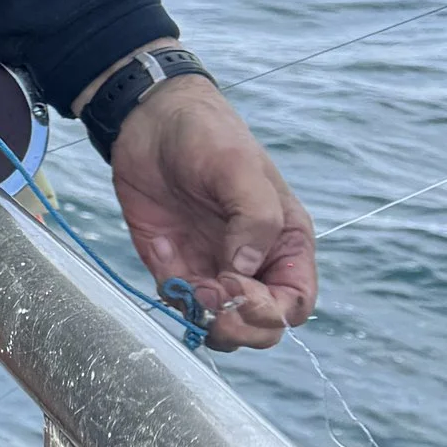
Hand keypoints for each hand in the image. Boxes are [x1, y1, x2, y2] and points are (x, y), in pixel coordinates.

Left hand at [105, 76, 315, 350]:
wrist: (151, 119)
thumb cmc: (209, 136)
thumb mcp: (240, 168)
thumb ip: (254, 219)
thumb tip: (244, 271)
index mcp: (285, 243)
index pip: (295, 304)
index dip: (272, 312)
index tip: (239, 288)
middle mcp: (253, 263)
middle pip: (261, 326)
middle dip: (240, 327)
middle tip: (213, 301)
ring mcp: (213, 267)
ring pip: (219, 322)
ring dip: (204, 317)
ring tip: (187, 281)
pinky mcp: (174, 264)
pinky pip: (179, 301)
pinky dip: (172, 294)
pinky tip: (163, 252)